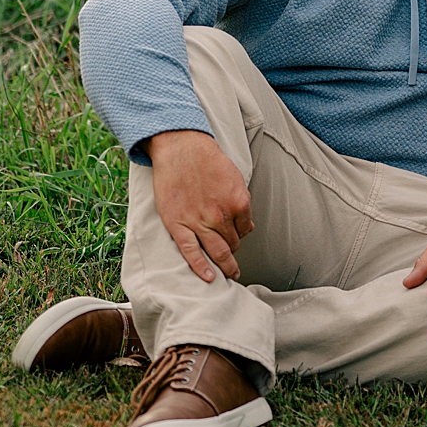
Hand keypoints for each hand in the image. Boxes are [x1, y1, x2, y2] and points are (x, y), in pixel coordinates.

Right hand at [146, 128, 253, 283]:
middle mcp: (221, 215)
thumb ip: (242, 203)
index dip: (240, 235)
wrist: (182, 148)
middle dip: (233, 254)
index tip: (235, 238)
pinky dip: (200, 267)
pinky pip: (191, 252)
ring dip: (225, 266)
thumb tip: (248, 227)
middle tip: (234, 265)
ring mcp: (199, 221)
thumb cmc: (208, 160)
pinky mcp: (178, 224)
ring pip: (217, 251)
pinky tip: (208, 277)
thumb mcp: (235, 178)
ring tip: (228, 276)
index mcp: (238, 202)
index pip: (244, 230)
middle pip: (232, 244)